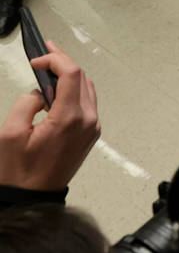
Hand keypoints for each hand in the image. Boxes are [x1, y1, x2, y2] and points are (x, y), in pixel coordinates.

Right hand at [0, 40, 99, 190]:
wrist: (34, 198)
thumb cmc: (19, 170)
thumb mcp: (11, 133)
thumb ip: (27, 102)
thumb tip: (40, 92)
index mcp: (70, 118)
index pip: (72, 74)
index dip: (55, 59)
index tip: (36, 60)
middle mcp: (88, 120)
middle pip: (82, 78)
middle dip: (63, 62)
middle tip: (44, 53)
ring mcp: (92, 127)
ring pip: (87, 88)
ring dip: (70, 75)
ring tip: (49, 66)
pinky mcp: (91, 133)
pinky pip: (86, 103)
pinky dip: (73, 90)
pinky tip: (57, 88)